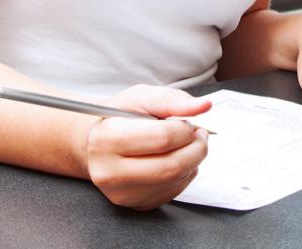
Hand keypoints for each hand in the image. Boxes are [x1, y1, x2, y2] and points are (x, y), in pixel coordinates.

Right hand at [84, 85, 211, 209]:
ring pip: (175, 180)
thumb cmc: (119, 118)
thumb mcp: (141, 97)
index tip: (188, 122)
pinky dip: (184, 175)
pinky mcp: (134, 204)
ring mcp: (121, 193)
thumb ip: (172, 100)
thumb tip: (204, 106)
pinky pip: (172, 192)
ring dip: (193, 161)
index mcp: (107, 138)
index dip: (185, 128)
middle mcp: (109, 171)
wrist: (98, 144)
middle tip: (198, 135)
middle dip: (196, 148)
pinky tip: (176, 160)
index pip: (163, 138)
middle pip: (172, 165)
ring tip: (187, 145)